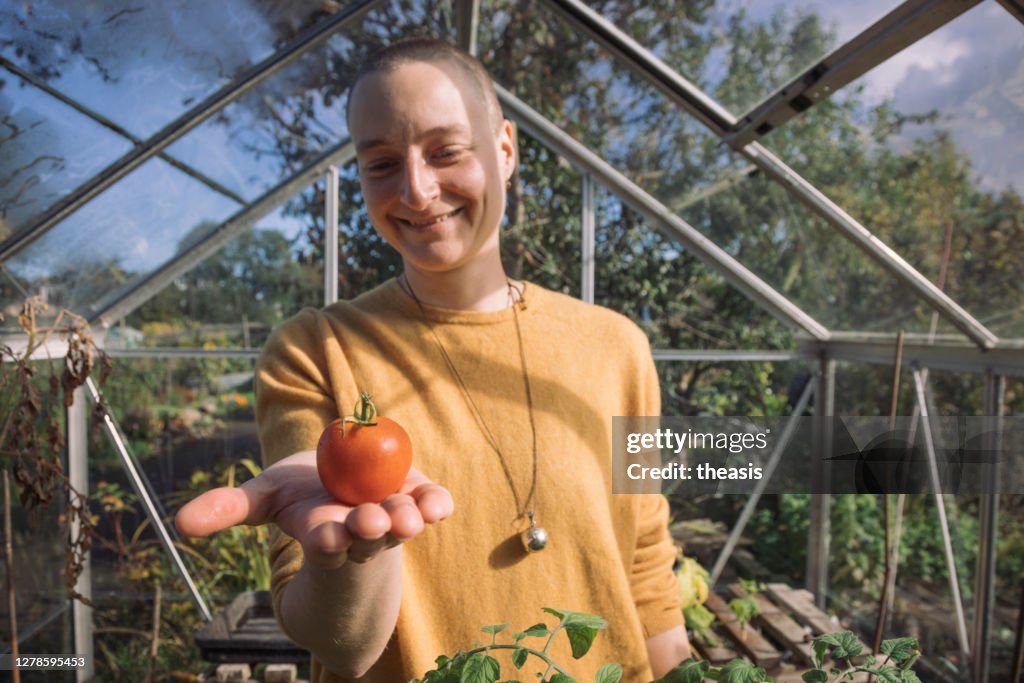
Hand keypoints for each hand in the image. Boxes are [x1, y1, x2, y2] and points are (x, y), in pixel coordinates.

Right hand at [174, 451, 452, 568]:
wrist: (346, 484)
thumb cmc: (303, 495)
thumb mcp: (266, 498)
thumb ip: (229, 508)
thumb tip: (178, 524)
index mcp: (324, 534)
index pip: (326, 543)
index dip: (328, 540)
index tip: (326, 536)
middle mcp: (361, 531)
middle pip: (369, 536)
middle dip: (371, 530)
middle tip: (373, 522)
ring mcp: (394, 519)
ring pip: (403, 524)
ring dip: (407, 519)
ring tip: (410, 514)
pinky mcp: (419, 501)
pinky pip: (432, 506)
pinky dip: (438, 504)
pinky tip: (440, 503)